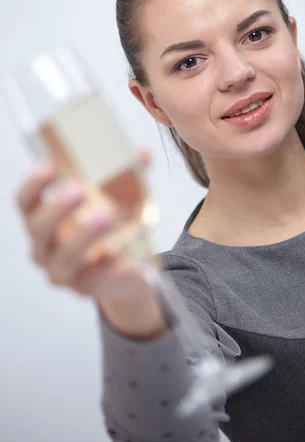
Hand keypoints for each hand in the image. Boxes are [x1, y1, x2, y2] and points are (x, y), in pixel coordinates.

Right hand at [15, 149, 167, 338]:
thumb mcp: (121, 195)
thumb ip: (129, 174)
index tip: (48, 166)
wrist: (132, 265)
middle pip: (38, 228)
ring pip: (64, 257)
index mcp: (44, 218)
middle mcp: (45, 246)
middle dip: (57, 208)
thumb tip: (142, 152)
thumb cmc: (115, 224)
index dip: (33, 184)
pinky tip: (121, 255)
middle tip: (78, 190)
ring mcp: (61, 271)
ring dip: (83, 237)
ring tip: (105, 216)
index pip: (25, 201)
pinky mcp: (85, 289)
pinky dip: (108, 266)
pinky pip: (93, 279)